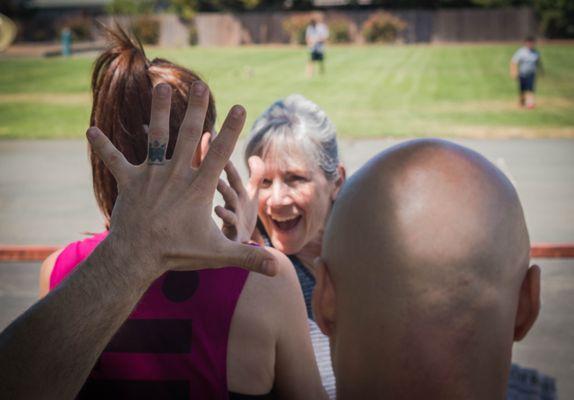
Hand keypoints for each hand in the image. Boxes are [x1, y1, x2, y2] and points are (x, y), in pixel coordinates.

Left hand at [87, 82, 277, 280]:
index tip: (240, 107)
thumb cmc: (179, 253)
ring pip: (156, 137)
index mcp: (198, 187)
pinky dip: (103, 147)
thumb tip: (277, 268)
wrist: (137, 257)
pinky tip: (90, 131)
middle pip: (189, 135)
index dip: (232, 130)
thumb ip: (248, 258)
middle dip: (198, 109)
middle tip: (202, 86)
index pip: (220, 153)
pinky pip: (114, 160)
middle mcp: (175, 174)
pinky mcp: (129, 181)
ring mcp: (151, 175)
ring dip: (158, 112)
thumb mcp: (218, 254)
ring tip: (160, 86)